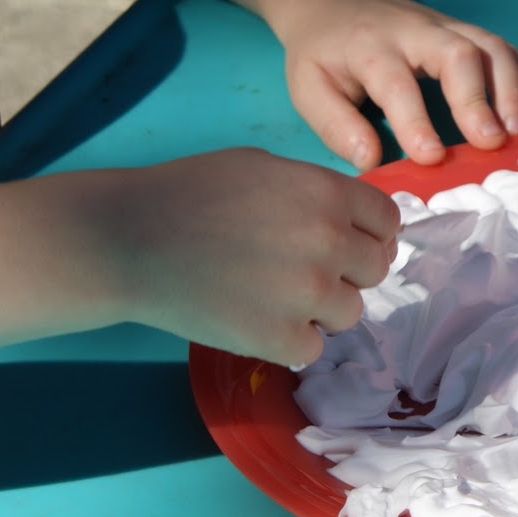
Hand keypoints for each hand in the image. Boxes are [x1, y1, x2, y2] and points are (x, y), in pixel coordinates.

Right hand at [89, 148, 401, 367]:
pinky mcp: (279, 338)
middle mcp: (328, 241)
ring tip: (271, 293)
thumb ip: (318, 193)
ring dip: (319, 309)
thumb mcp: (264, 168)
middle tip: (301, 270)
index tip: (348, 243)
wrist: (129, 237)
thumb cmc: (191, 193)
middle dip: (346, 272)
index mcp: (328, 193)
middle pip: (375, 270)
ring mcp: (307, 293)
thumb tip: (356, 223)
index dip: (370, 234)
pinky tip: (254, 318)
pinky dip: (289, 340)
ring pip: (349, 313)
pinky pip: (312, 348)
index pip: (388, 222)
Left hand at [271, 0, 517, 170]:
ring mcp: (445, 26)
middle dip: (478, 98)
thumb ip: (336, 125)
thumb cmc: (323, 51)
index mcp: (370, 46)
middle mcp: (414, 30)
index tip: (432, 158)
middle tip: (491, 143)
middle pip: (458, 53)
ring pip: (489, 45)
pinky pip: (502, 48)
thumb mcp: (308, 87)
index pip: (397, 83)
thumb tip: (372, 161)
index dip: (415, 121)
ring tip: (517, 133)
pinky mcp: (463, 31)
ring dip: (511, 89)